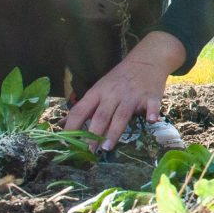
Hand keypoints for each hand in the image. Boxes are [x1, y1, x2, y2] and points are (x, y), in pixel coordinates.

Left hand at [65, 32, 183, 150]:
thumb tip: (62, 124)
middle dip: (93, 134)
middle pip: (101, 115)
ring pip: (121, 115)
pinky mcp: (150, 97)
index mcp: (98, 92)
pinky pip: (151, 106)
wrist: (146, 60)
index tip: (67, 142)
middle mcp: (113, 94)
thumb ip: (84, 108)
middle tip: (87, 152)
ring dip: (114, 132)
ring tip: (106, 148)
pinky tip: (151, 120)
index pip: (80, 110)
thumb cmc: (119, 79)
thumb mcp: (99, 89)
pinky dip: (152, 113)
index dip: (72, 126)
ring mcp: (132, 96)